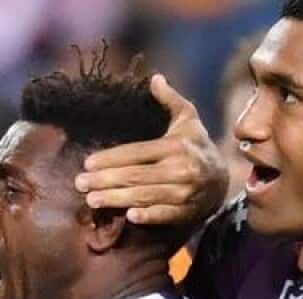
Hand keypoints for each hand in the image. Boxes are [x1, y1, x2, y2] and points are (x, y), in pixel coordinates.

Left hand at [76, 74, 226, 225]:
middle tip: (79, 183)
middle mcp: (181, 168)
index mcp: (176, 145)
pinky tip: (128, 216)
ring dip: (116, 199)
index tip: (87, 163)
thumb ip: (170, 100)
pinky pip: (164, 214)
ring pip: (144, 195)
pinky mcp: (186, 211)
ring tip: (91, 200)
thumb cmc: (195, 146)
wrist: (223, 179)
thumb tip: (155, 77)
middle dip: (104, 180)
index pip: (136, 152)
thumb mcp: (187, 120)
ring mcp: (185, 192)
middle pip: (135, 175)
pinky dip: (148, 216)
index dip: (111, 158)